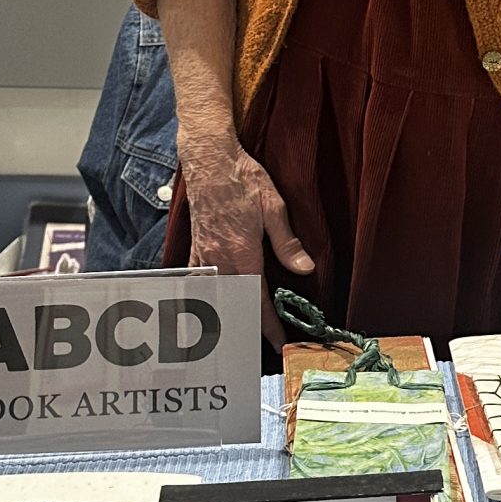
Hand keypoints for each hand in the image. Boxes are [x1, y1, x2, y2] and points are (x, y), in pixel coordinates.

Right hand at [180, 136, 312, 343]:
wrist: (210, 158)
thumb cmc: (243, 178)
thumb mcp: (273, 207)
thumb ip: (287, 242)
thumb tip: (305, 269)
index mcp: (242, 253)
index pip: (257, 300)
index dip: (269, 326)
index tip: (279, 343)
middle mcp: (218, 259)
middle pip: (234, 305)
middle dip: (249, 326)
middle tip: (264, 341)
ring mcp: (203, 254)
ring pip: (215, 296)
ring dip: (228, 314)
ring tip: (241, 329)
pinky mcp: (195, 246)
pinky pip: (197, 280)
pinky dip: (206, 295)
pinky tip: (214, 301)